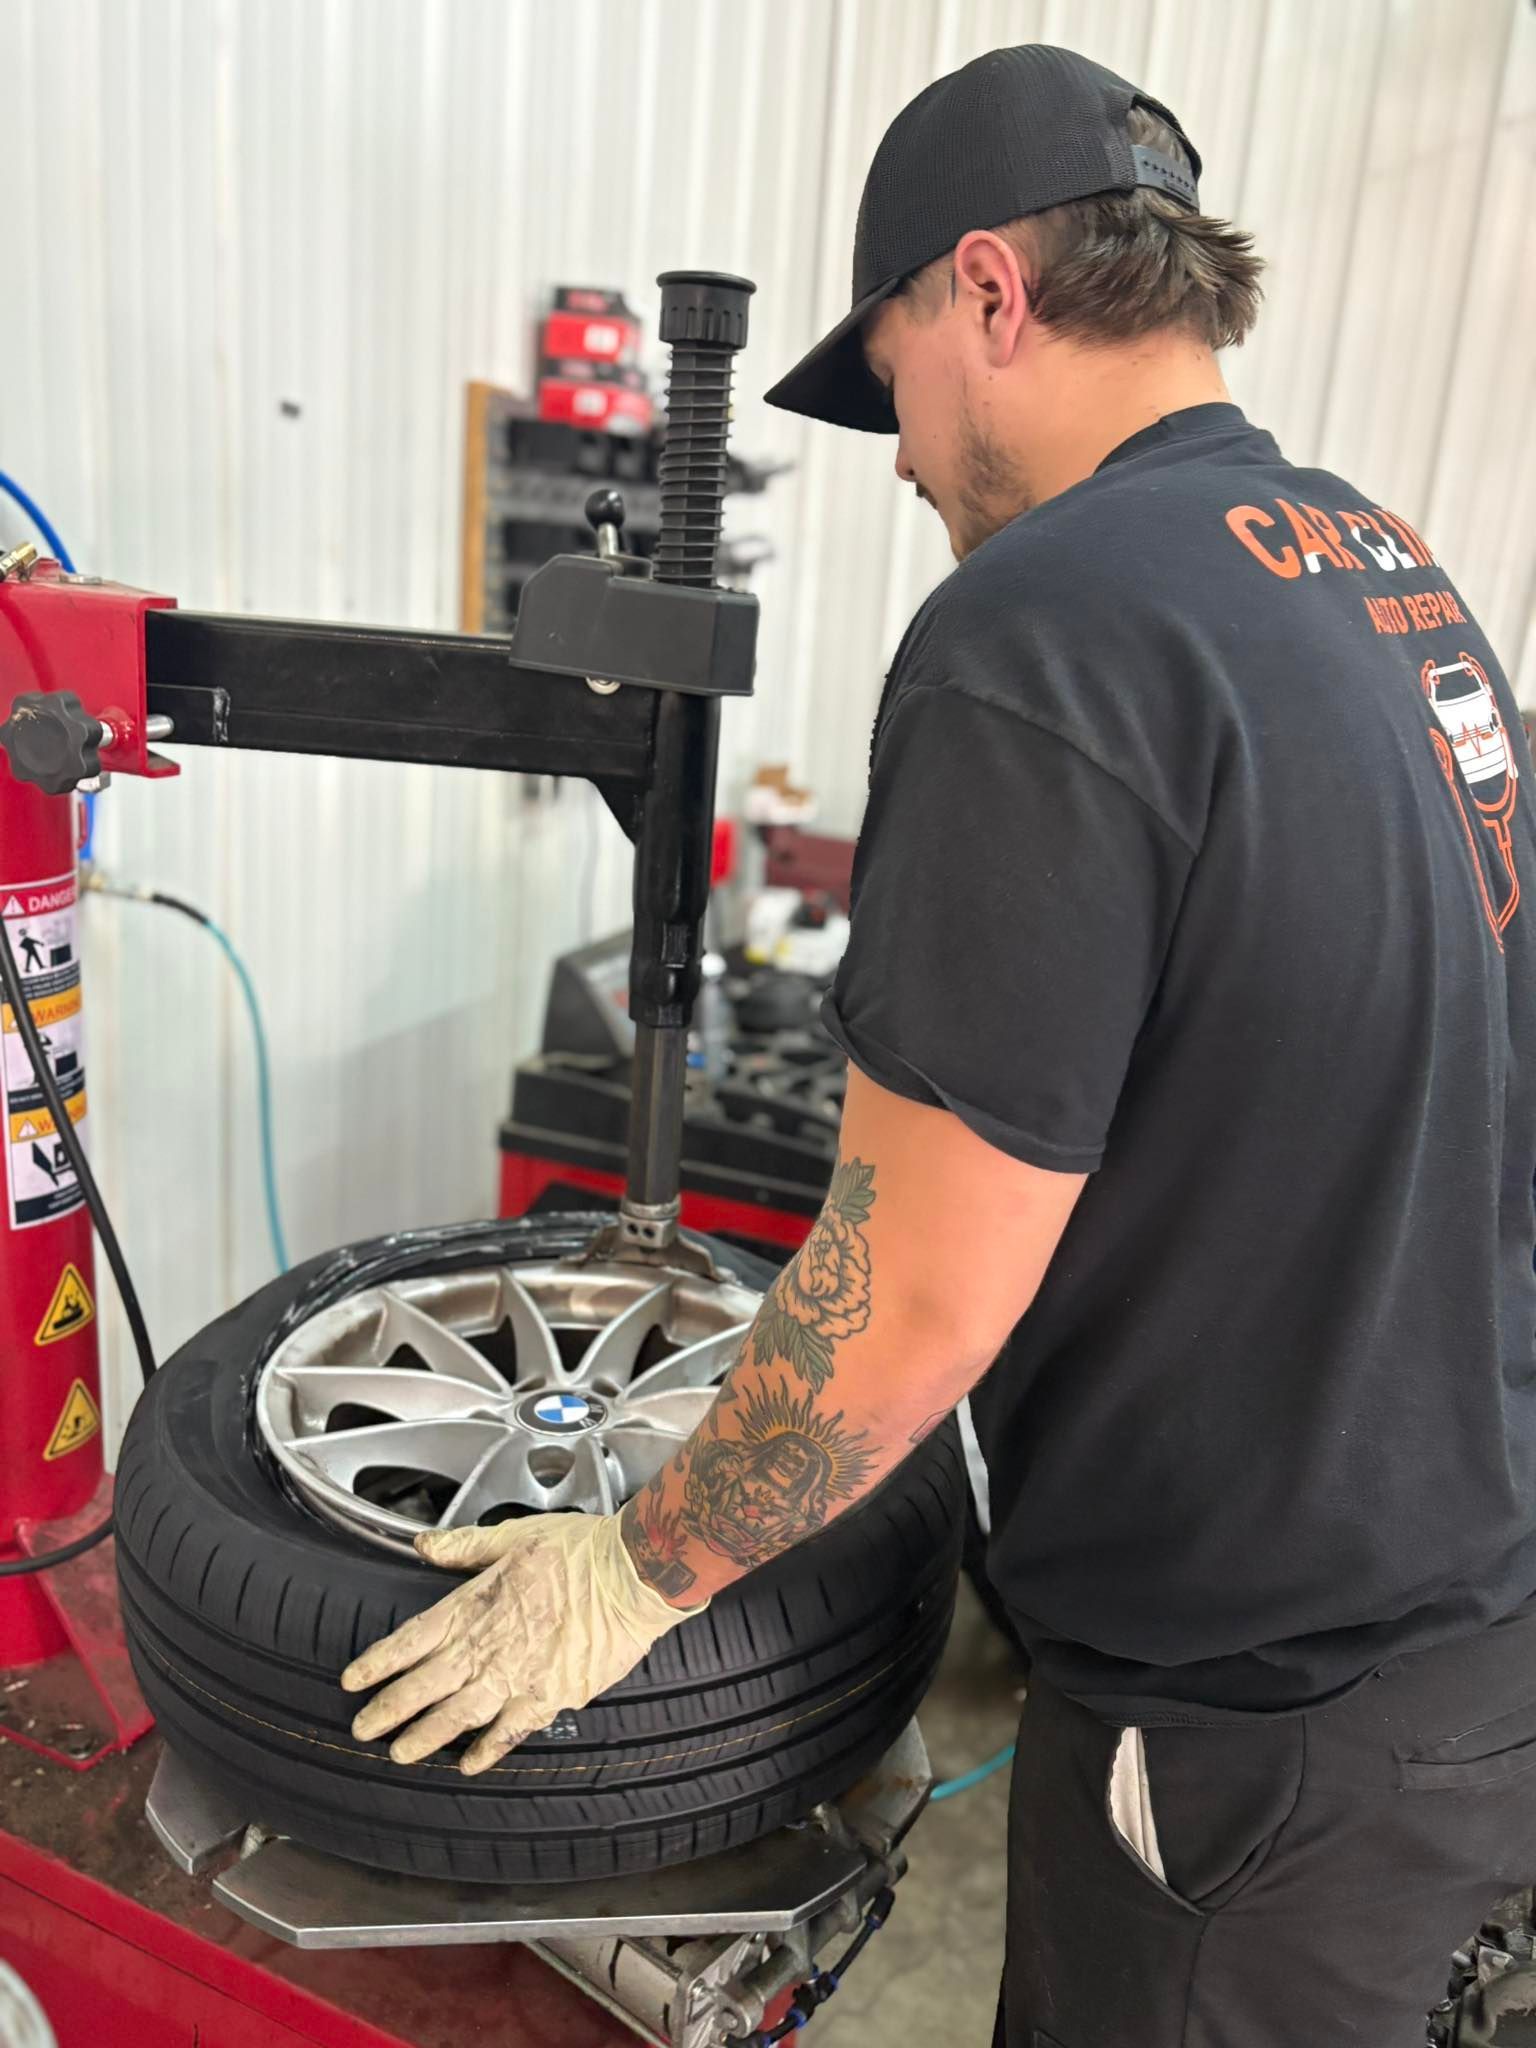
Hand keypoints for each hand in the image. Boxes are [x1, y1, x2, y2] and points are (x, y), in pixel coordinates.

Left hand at [340, 1512, 703, 1775]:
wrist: (629, 1576)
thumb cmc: (578, 1550)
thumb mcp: (514, 1535)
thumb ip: (465, 1546)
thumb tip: (424, 1545)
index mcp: (473, 1606)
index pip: (411, 1639)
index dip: (379, 1662)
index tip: (352, 1680)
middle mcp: (486, 1647)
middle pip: (425, 1685)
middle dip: (389, 1710)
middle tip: (362, 1729)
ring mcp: (515, 1677)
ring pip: (457, 1715)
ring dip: (426, 1737)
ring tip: (401, 1754)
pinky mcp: (548, 1697)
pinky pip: (509, 1732)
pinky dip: (487, 1750)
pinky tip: (470, 1764)